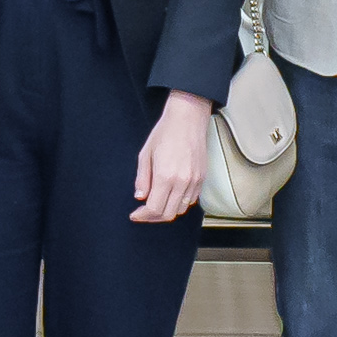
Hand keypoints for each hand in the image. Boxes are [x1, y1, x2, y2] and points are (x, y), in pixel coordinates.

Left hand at [132, 90, 214, 222]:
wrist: (188, 120)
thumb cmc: (164, 134)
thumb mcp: (145, 154)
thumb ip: (142, 178)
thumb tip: (140, 197)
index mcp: (165, 176)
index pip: (154, 208)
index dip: (143, 215)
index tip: (134, 214)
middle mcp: (182, 182)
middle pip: (168, 214)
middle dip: (154, 217)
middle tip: (143, 212)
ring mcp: (195, 181)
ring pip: (181, 210)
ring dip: (168, 210)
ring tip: (156, 203)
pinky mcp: (202, 178)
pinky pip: (191, 200)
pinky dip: (180, 203)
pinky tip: (170, 195)